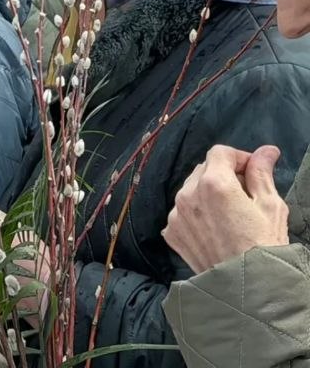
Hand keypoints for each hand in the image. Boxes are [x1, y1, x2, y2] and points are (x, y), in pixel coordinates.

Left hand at [164, 144, 288, 273]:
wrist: (247, 290)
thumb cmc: (265, 247)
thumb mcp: (271, 206)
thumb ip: (262, 173)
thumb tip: (266, 151)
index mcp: (214, 183)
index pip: (220, 153)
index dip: (238, 157)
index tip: (252, 170)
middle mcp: (188, 194)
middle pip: (203, 169)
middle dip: (224, 174)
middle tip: (245, 193)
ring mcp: (176, 214)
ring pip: (190, 190)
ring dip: (208, 193)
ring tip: (230, 214)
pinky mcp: (171, 232)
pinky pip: (182, 212)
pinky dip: (197, 213)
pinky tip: (215, 228)